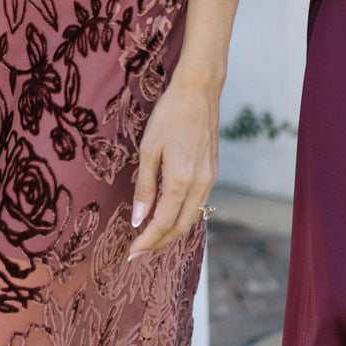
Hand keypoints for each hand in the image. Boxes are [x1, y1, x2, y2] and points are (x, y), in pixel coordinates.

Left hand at [127, 77, 218, 258]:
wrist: (199, 92)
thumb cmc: (169, 115)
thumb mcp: (148, 150)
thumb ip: (144, 187)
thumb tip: (137, 218)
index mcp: (181, 180)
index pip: (163, 223)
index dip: (147, 241)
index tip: (132, 252)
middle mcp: (200, 184)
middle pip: (180, 227)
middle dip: (159, 242)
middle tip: (139, 250)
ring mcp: (210, 178)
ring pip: (192, 217)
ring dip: (172, 230)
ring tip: (151, 235)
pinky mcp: (213, 171)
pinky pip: (199, 203)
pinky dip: (183, 215)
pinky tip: (169, 213)